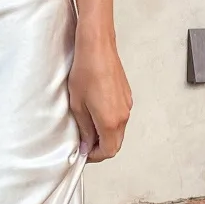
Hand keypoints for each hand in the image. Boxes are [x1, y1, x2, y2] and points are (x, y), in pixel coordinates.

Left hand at [68, 32, 131, 162]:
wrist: (97, 47)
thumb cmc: (85, 72)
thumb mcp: (77, 105)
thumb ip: (84, 129)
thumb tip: (86, 145)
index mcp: (110, 122)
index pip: (108, 151)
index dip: (94, 156)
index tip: (83, 153)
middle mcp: (123, 116)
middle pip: (115, 143)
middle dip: (100, 148)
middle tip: (84, 143)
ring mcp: (127, 105)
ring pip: (118, 131)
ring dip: (105, 134)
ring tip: (87, 126)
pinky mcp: (127, 96)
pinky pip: (120, 117)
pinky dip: (110, 122)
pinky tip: (96, 112)